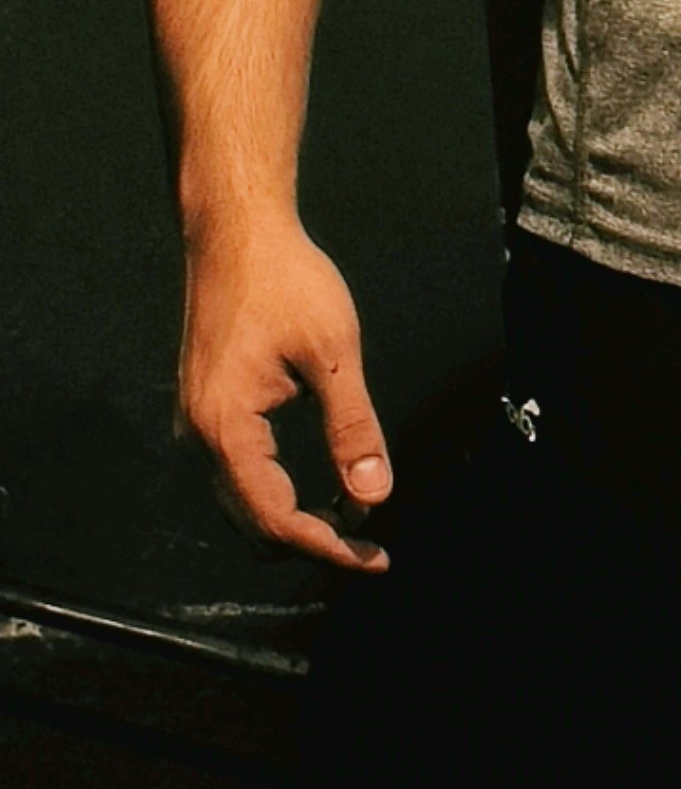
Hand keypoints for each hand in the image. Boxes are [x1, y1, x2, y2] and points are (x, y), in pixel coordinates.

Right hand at [177, 213, 392, 571]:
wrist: (234, 230)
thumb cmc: (283, 278)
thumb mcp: (333, 353)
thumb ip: (352, 428)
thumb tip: (374, 496)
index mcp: (226, 427)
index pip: (275, 519)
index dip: (327, 547)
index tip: (373, 557)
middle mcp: (201, 436)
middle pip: (252, 526)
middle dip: (311, 542)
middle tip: (370, 546)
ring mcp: (198, 423)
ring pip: (243, 505)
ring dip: (294, 521)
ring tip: (351, 517)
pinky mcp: (207, 409)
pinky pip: (238, 475)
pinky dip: (277, 493)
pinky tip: (319, 484)